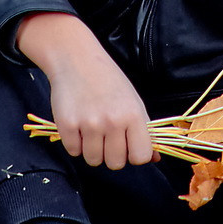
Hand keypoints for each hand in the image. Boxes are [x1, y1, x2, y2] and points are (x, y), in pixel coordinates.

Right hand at [17, 12, 154, 168]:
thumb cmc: (109, 81)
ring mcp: (89, 124)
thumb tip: (156, 159)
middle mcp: (113, 121)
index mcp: (133, 115)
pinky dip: (74, 142)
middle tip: (106, 135)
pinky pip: (73, 151)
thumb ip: (145, 131)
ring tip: (91, 128)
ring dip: (91, 149)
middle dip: (110, 154)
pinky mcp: (67, 125)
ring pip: (93, 160)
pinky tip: (77, 123)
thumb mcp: (133, 101)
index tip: (127, 144)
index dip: (134, 154)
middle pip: (115, 164)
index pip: (141, 157)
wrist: (76, 59)